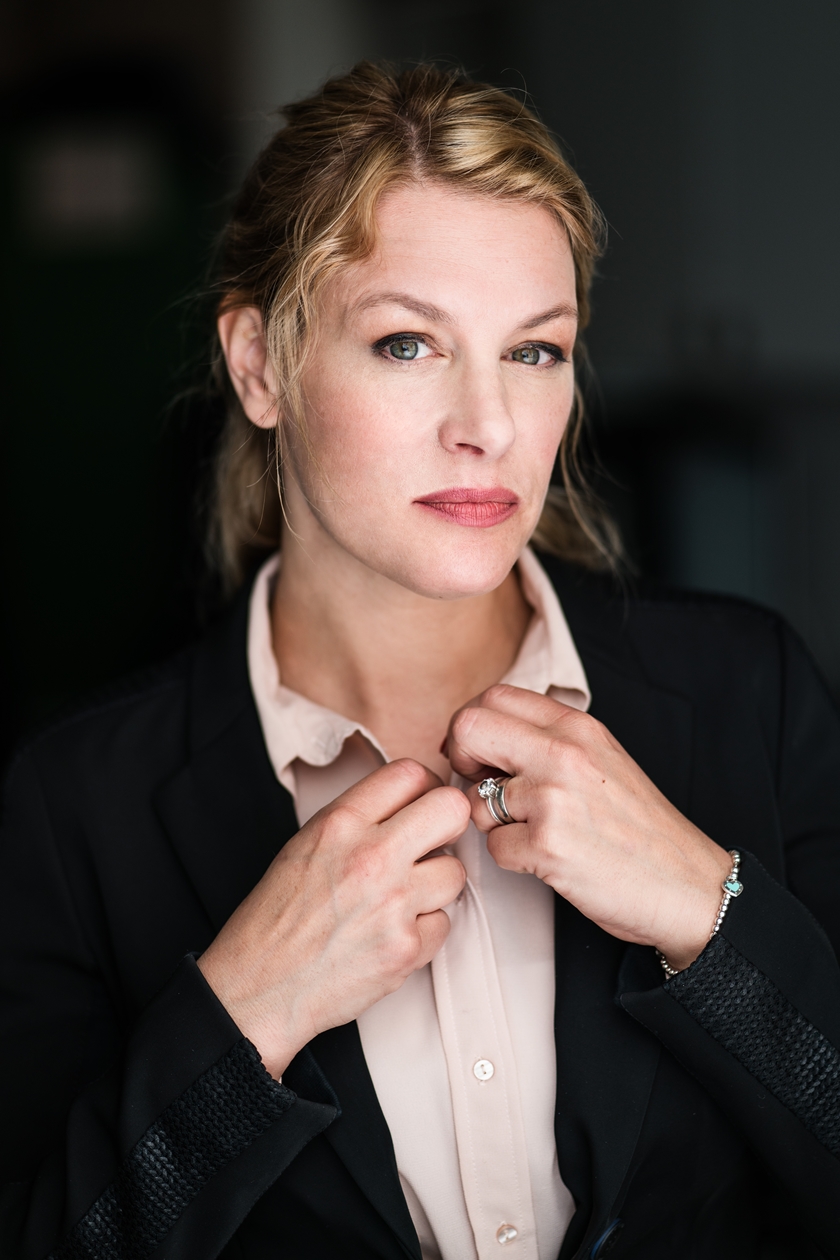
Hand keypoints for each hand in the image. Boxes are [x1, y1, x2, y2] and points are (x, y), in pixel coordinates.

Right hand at [197, 759, 467, 1076]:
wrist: (258, 986)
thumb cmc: (277, 917)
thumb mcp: (305, 844)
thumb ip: (359, 819)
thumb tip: (410, 804)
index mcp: (340, 823)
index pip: (410, 773)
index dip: (424, 787)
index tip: (422, 804)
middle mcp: (371, 856)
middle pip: (451, 810)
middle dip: (447, 825)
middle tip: (432, 843)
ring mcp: (393, 904)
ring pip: (455, 872)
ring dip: (435, 885)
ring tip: (401, 898)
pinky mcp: (406, 948)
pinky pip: (443, 923)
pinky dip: (423, 929)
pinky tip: (391, 933)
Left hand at [445, 685, 731, 970]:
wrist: (687, 885)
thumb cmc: (639, 828)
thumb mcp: (601, 759)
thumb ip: (548, 739)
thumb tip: (479, 736)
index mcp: (577, 727)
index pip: (493, 696)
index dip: (473, 727)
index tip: (481, 756)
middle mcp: (564, 753)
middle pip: (468, 727)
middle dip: (461, 760)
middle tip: (485, 789)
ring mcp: (554, 798)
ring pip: (475, 800)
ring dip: (493, 824)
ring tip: (537, 833)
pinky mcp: (548, 845)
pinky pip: (493, 847)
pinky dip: (513, 858)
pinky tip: (549, 859)